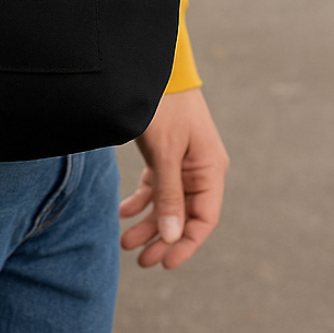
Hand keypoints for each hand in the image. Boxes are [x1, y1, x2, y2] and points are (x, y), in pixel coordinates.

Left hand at [119, 87, 228, 268]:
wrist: (152, 70)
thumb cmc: (163, 107)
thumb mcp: (165, 153)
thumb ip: (169, 195)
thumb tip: (173, 237)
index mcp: (210, 170)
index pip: (204, 219)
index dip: (186, 244)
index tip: (165, 263)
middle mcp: (200, 169)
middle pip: (184, 215)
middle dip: (162, 238)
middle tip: (140, 260)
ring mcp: (183, 162)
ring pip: (167, 203)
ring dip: (148, 223)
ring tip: (125, 242)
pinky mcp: (165, 154)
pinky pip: (156, 186)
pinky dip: (140, 200)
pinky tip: (123, 212)